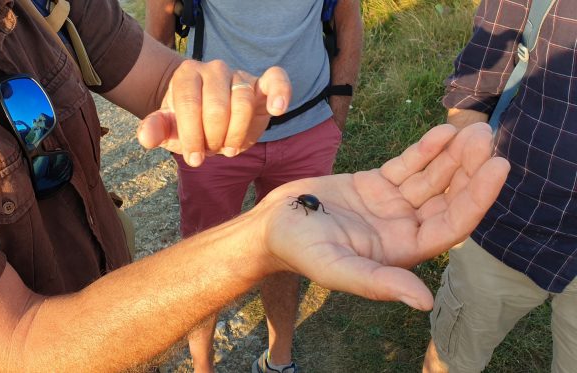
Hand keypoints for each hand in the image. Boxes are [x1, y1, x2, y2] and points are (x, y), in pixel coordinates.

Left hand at [136, 60, 291, 166]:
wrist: (209, 117)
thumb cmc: (188, 123)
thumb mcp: (168, 129)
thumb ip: (154, 130)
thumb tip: (147, 137)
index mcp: (186, 75)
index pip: (189, 103)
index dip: (192, 135)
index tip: (194, 158)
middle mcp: (213, 69)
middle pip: (217, 106)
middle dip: (214, 137)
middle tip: (212, 151)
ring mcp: (239, 74)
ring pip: (243, 102)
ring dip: (237, 133)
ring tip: (230, 148)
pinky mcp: (263, 83)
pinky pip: (277, 79)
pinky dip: (280, 92)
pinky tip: (277, 109)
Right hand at [249, 123, 509, 309]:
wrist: (271, 226)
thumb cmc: (299, 249)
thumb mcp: (337, 268)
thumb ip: (378, 282)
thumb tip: (425, 302)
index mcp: (402, 251)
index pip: (451, 223)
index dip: (477, 197)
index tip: (497, 167)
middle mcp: (403, 228)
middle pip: (448, 196)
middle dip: (469, 169)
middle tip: (486, 138)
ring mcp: (391, 204)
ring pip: (432, 177)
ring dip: (454, 155)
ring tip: (474, 129)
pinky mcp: (376, 184)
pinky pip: (408, 164)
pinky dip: (426, 149)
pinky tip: (443, 131)